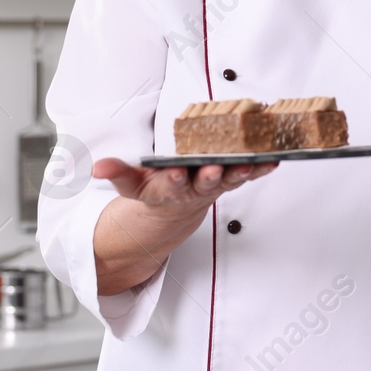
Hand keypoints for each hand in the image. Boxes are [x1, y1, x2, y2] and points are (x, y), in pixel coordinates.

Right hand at [92, 157, 277, 216]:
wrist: (177, 210)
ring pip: (230, 179)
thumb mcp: (132, 185)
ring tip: (252, 162)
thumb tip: (97, 168)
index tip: (173, 172)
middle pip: (203, 184)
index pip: (168, 186)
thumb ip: (118, 174)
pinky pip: (248, 174)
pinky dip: (261, 168)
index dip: (171, 180)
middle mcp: (194, 190)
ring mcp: (215, 187)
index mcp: (167, 190)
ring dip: (242, 172)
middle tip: (214, 169)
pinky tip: (273, 159)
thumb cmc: (155, 190)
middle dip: (209, 177)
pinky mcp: (230, 181)